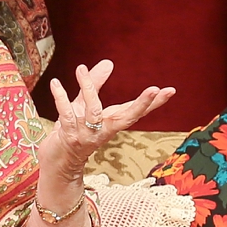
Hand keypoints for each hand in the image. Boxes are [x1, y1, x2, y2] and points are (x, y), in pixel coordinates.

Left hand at [39, 61, 176, 180]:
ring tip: (81, 69)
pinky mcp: (70, 139)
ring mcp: (88, 136)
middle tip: (155, 89)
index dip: (153, 102)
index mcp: (111, 123)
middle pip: (127, 117)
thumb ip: (95, 84)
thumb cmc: (72, 132)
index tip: (170, 91)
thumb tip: (108, 62)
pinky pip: (66, 116)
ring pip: (93, 111)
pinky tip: (55, 83)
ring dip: (88, 89)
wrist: (57, 164)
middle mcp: (104, 131)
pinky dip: (60, 99)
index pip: (135, 111)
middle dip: (141, 104)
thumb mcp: (84, 105)